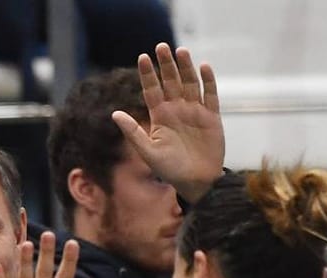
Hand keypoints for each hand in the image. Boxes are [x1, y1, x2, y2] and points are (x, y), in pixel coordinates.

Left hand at [113, 43, 225, 204]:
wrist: (196, 182)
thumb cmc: (170, 169)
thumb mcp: (148, 152)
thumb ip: (133, 132)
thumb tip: (114, 113)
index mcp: (160, 116)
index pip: (152, 90)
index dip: (148, 74)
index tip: (143, 57)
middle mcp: (176, 109)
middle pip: (171, 82)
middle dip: (166, 65)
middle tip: (161, 46)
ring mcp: (194, 111)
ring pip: (190, 83)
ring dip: (186, 67)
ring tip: (180, 51)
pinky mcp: (211, 116)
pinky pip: (210, 94)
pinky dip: (207, 81)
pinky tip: (203, 66)